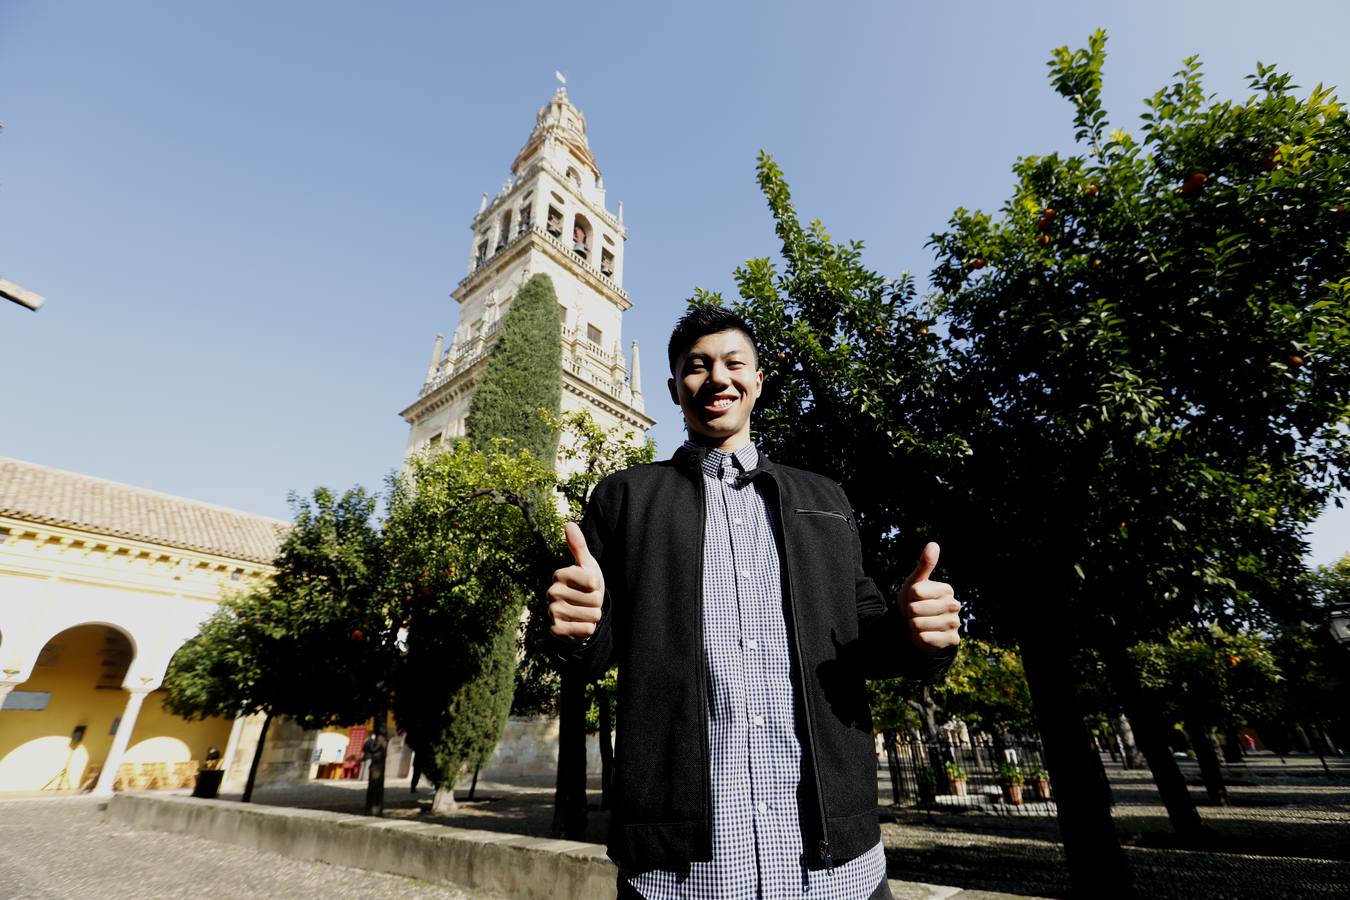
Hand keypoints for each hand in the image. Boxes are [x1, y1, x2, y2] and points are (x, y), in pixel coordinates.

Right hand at [547, 522, 604, 644]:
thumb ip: (578, 546)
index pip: (593, 582)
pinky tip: (578, 625)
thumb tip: (568, 523)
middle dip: (596, 603)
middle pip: (594, 600)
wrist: (575, 615)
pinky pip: (585, 630)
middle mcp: (552, 592)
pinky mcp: (555, 630)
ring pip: (591, 616)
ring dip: (592, 616)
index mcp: (559, 574)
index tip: (589, 587)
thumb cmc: (584, 586)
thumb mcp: (585, 565)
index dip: (597, 586)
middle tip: (585, 602)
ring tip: (583, 612)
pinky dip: (587, 629)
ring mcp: (552, 612)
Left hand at [900, 542, 959, 653]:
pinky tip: (924, 635)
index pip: (916, 591)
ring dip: (913, 626)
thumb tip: (933, 544)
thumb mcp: (916, 583)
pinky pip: (926, 638)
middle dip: (910, 613)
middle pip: (916, 609)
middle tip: (915, 614)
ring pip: (919, 624)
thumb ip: (925, 565)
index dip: (909, 597)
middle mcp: (954, 605)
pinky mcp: (952, 640)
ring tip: (919, 624)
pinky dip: (919, 638)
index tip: (914, 599)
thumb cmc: (915, 601)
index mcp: (947, 589)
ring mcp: (955, 624)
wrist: (918, 628)